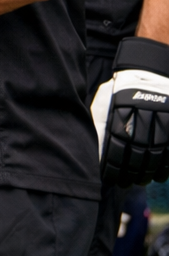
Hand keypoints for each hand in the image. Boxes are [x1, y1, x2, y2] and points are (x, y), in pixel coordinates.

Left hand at [93, 36, 168, 186]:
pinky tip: (158, 176)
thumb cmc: (122, 90)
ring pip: (156, 155)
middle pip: (137, 153)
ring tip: (140, 182)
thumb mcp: (106, 100)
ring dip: (147, 173)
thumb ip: (100, 122)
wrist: (150, 72)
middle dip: (130, 172)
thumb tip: (95, 149)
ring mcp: (163, 121)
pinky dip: (165, 167)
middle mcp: (144, 118)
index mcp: (122, 111)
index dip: (113, 165)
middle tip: (125, 183)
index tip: (110, 177)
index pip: (116, 145)